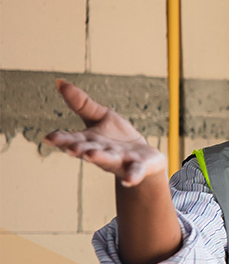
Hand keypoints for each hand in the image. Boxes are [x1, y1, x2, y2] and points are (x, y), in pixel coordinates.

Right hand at [44, 80, 166, 186]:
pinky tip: (130, 181)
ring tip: (90, 155)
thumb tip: (59, 82)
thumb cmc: (118, 138)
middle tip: (69, 147)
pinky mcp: (139, 167)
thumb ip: (82, 104)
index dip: (61, 139)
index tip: (49, 138)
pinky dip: (132, 176)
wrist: (145, 159)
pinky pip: (135, 172)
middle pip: (89, 150)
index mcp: (91, 141)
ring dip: (100, 158)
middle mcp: (102, 152)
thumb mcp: (101, 117)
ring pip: (109, 159)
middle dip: (79, 149)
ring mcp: (120, 160)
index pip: (73, 139)